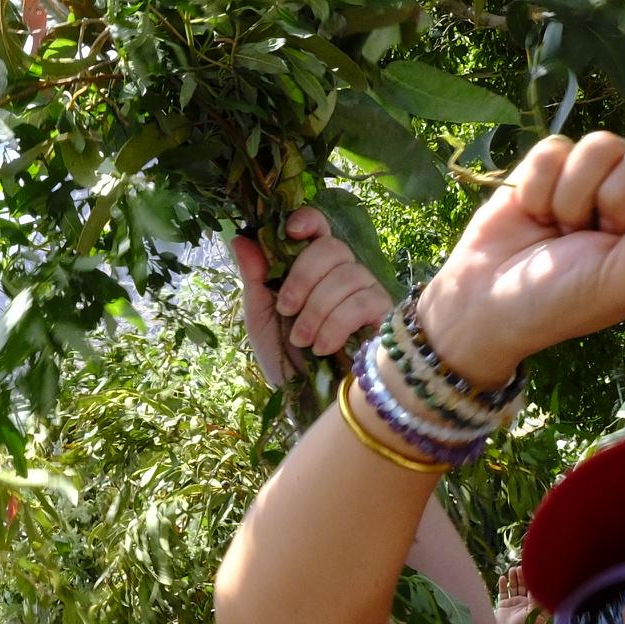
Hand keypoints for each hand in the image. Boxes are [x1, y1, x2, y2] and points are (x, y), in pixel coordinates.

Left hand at [231, 209, 394, 384]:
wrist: (306, 401)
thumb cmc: (284, 359)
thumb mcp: (261, 317)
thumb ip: (255, 278)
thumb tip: (240, 237)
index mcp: (312, 268)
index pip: (319, 227)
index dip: (308, 221)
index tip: (290, 233)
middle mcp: (342, 274)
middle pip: (332, 247)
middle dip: (303, 278)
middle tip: (287, 310)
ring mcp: (367, 292)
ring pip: (347, 275)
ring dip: (317, 310)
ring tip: (303, 341)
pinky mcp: (384, 316)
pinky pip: (362, 302)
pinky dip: (336, 325)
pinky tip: (324, 347)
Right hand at [417, 129, 624, 385]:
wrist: (484, 303)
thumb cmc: (562, 303)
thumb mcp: (624, 277)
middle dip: (624, 188)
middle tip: (602, 230)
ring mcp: (598, 179)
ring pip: (604, 143)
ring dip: (575, 195)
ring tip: (562, 230)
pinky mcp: (554, 166)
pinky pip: (556, 148)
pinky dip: (540, 187)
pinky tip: (534, 215)